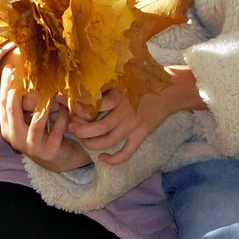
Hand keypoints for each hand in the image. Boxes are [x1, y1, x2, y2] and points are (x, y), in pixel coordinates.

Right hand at [0, 75, 82, 171]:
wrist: (58, 160)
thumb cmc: (42, 135)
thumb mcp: (25, 122)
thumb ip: (15, 107)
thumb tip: (2, 85)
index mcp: (7, 129)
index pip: (2, 104)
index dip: (5, 85)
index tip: (10, 67)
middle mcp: (15, 139)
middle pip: (13, 111)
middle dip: (19, 89)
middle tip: (26, 72)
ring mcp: (32, 147)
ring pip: (37, 122)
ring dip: (46, 104)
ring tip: (53, 89)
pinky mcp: (49, 152)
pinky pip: (57, 130)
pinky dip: (63, 117)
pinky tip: (67, 108)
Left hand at [69, 67, 202, 164]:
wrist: (168, 91)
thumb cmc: (141, 82)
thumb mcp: (122, 79)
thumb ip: (105, 84)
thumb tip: (80, 87)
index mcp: (119, 95)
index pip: (94, 106)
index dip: (79, 111)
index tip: (71, 111)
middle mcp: (125, 111)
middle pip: (98, 127)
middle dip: (81, 131)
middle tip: (71, 128)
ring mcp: (134, 124)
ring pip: (109, 141)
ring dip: (92, 144)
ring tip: (83, 140)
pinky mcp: (141, 134)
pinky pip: (127, 152)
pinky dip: (114, 159)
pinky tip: (102, 158)